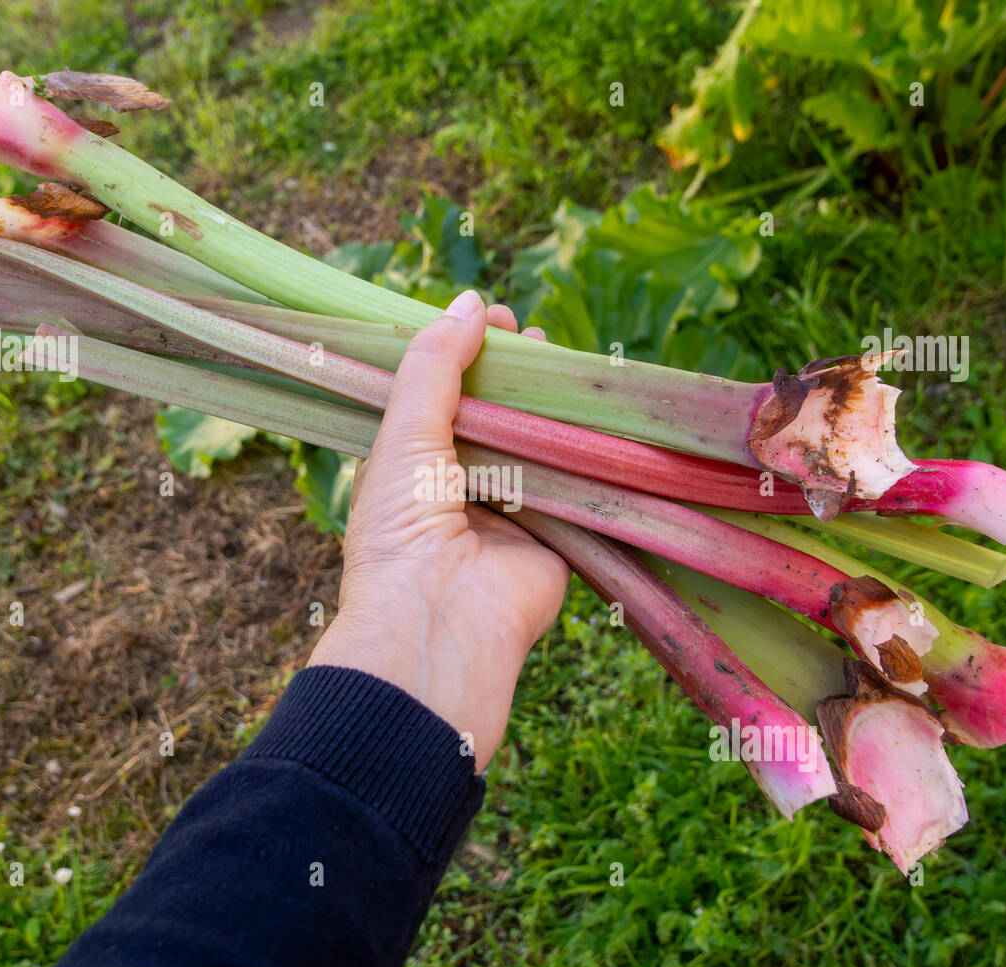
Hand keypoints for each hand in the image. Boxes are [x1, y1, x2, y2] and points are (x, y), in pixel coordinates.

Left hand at [307, 290, 570, 771]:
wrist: (437, 625)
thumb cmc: (400, 530)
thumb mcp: (404, 433)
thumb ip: (433, 367)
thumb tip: (469, 303)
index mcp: (414, 464)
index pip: (443, 394)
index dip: (466, 353)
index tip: (492, 318)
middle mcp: (461, 485)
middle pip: (498, 416)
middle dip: (517, 376)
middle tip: (534, 339)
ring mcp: (511, 512)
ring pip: (541, 446)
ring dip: (555, 409)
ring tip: (567, 365)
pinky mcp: (556, 538)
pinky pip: (578, 486)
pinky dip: (590, 455)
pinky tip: (604, 412)